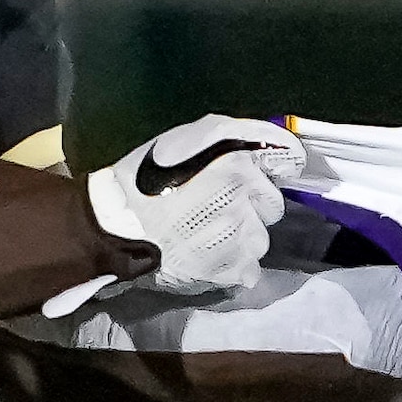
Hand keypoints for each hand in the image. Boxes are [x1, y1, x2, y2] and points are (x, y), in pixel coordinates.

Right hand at [87, 119, 289, 297]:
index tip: (256, 176)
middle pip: (272, 206)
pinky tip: (208, 254)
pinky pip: (249, 268)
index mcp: (237, 164)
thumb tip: (280, 143)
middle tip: (216, 207)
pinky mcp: (231, 268)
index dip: (270, 168)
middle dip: (251, 206)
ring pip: (260, 239)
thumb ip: (238, 133)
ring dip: (241, 237)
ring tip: (207, 233)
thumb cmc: (148, 176)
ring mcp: (240, 237)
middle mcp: (246, 199)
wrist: (117, 223)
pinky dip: (234, 264)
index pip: (285, 161)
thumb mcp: (191, 136)